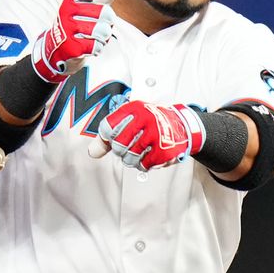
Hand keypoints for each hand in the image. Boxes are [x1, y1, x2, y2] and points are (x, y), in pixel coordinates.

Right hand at [31, 0, 124, 82]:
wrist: (55, 49)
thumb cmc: (77, 23)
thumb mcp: (87, 6)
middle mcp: (68, 11)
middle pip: (105, 13)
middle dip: (108, 22)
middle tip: (98, 25)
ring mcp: (68, 29)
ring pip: (103, 31)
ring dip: (103, 37)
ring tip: (92, 36)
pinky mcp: (71, 47)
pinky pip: (96, 46)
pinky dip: (97, 48)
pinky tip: (87, 46)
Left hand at [88, 101, 205, 170]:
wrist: (181, 126)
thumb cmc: (150, 124)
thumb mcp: (129, 123)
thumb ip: (108, 137)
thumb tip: (93, 152)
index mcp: (133, 108)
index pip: (107, 128)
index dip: (106, 139)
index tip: (113, 139)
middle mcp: (145, 117)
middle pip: (117, 145)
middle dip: (121, 150)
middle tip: (130, 145)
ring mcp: (156, 133)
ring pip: (130, 157)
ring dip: (133, 159)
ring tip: (140, 151)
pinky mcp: (165, 149)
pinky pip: (144, 164)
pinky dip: (145, 164)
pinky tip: (151, 155)